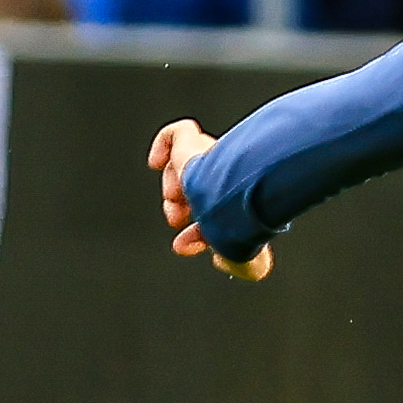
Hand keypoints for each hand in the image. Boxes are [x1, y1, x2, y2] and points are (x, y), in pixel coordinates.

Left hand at [147, 119, 269, 278]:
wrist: (235, 198)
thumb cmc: (243, 224)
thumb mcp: (247, 260)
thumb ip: (246, 268)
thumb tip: (225, 262)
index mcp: (238, 201)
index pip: (214, 213)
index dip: (197, 234)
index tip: (186, 246)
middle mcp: (225, 177)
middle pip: (194, 190)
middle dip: (180, 211)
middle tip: (177, 218)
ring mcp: (210, 157)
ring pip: (183, 167)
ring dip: (172, 188)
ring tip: (175, 198)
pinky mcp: (193, 142)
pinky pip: (177, 133)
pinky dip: (163, 147)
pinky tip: (155, 163)